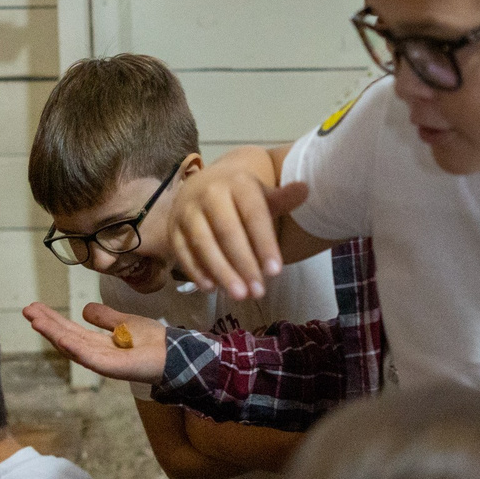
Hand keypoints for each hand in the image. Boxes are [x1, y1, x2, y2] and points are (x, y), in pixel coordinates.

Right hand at [24, 301, 166, 384]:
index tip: (35, 307)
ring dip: (53, 333)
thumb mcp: (124, 322)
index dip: (53, 320)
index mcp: (99, 343)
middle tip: (27, 310)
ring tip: (35, 320)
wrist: (174, 353)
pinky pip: (90, 358)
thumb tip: (84, 309)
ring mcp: (103, 361)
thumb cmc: (152, 341)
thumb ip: (105, 318)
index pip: (70, 330)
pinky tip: (61, 338)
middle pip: (66, 337)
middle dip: (47, 324)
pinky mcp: (113, 368)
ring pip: (72, 346)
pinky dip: (74, 349)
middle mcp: (97, 353)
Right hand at [167, 153, 309, 301]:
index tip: (276, 271)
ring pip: (203, 243)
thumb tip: (306, 189)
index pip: (253, 214)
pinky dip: (196, 271)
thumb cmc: (240, 197)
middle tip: (258, 292)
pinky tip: (211, 288)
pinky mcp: (173, 229)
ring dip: (221, 271)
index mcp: (238, 183)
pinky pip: (183, 252)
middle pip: (227, 231)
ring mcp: (188, 211)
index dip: (264, 243)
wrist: (202, 185)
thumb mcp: (261, 195)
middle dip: (243, 263)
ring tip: (239, 295)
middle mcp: (209, 193)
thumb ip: (282, 199)